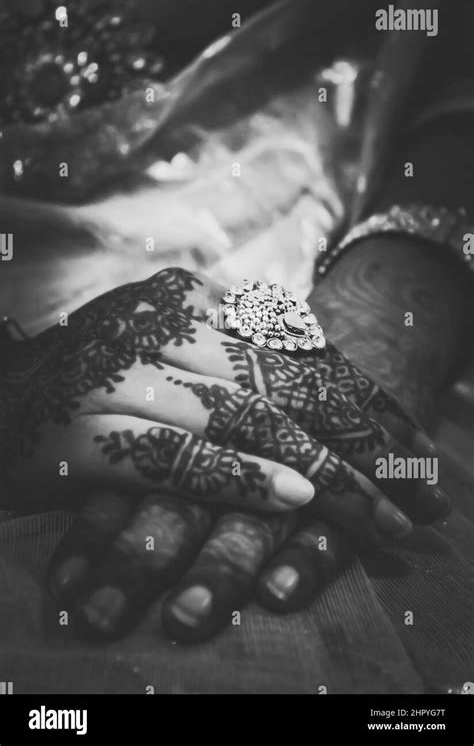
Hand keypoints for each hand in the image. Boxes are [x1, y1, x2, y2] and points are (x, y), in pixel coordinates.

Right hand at [39, 266, 449, 642]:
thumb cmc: (96, 375)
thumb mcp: (171, 343)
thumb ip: (236, 349)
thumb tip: (325, 371)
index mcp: (188, 296)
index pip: (302, 351)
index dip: (368, 403)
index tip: (416, 450)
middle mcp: (163, 324)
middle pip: (289, 387)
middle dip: (365, 447)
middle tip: (420, 497)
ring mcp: (126, 372)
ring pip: (250, 422)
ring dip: (326, 475)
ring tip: (382, 517)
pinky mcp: (90, 430)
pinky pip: (180, 454)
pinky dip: (240, 476)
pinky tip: (294, 499)